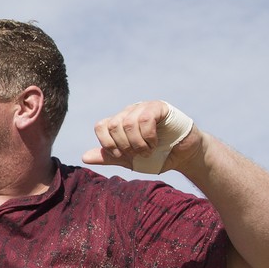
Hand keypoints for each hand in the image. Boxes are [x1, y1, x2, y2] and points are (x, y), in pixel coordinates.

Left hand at [82, 100, 199, 174]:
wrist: (184, 156)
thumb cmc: (158, 156)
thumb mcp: (130, 160)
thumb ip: (109, 157)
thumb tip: (84, 157)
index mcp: (120, 122)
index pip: (101, 126)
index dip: (108, 145)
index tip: (122, 156)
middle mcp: (130, 112)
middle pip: (113, 125)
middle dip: (124, 146)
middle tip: (138, 154)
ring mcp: (144, 107)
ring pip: (128, 122)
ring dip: (137, 143)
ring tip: (148, 150)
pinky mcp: (160, 107)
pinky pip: (145, 118)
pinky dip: (148, 135)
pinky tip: (155, 142)